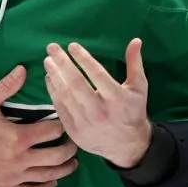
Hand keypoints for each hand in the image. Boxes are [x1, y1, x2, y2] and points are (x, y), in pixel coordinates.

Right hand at [0, 66, 79, 186]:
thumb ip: (6, 87)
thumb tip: (23, 69)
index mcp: (19, 137)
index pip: (52, 131)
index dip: (62, 125)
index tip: (66, 120)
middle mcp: (22, 159)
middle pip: (56, 156)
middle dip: (69, 148)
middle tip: (74, 142)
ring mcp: (15, 176)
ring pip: (48, 176)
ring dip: (64, 170)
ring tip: (72, 163)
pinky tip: (51, 183)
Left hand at [43, 39, 150, 168]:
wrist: (127, 146)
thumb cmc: (132, 111)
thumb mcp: (139, 88)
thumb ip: (135, 64)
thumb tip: (135, 40)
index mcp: (117, 99)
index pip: (97, 74)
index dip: (83, 59)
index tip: (72, 46)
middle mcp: (100, 111)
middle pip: (76, 83)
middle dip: (62, 63)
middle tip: (51, 47)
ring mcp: (85, 123)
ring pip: (65, 95)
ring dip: (54, 75)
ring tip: (48, 61)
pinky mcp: (74, 131)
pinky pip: (60, 107)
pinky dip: (53, 91)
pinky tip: (49, 78)